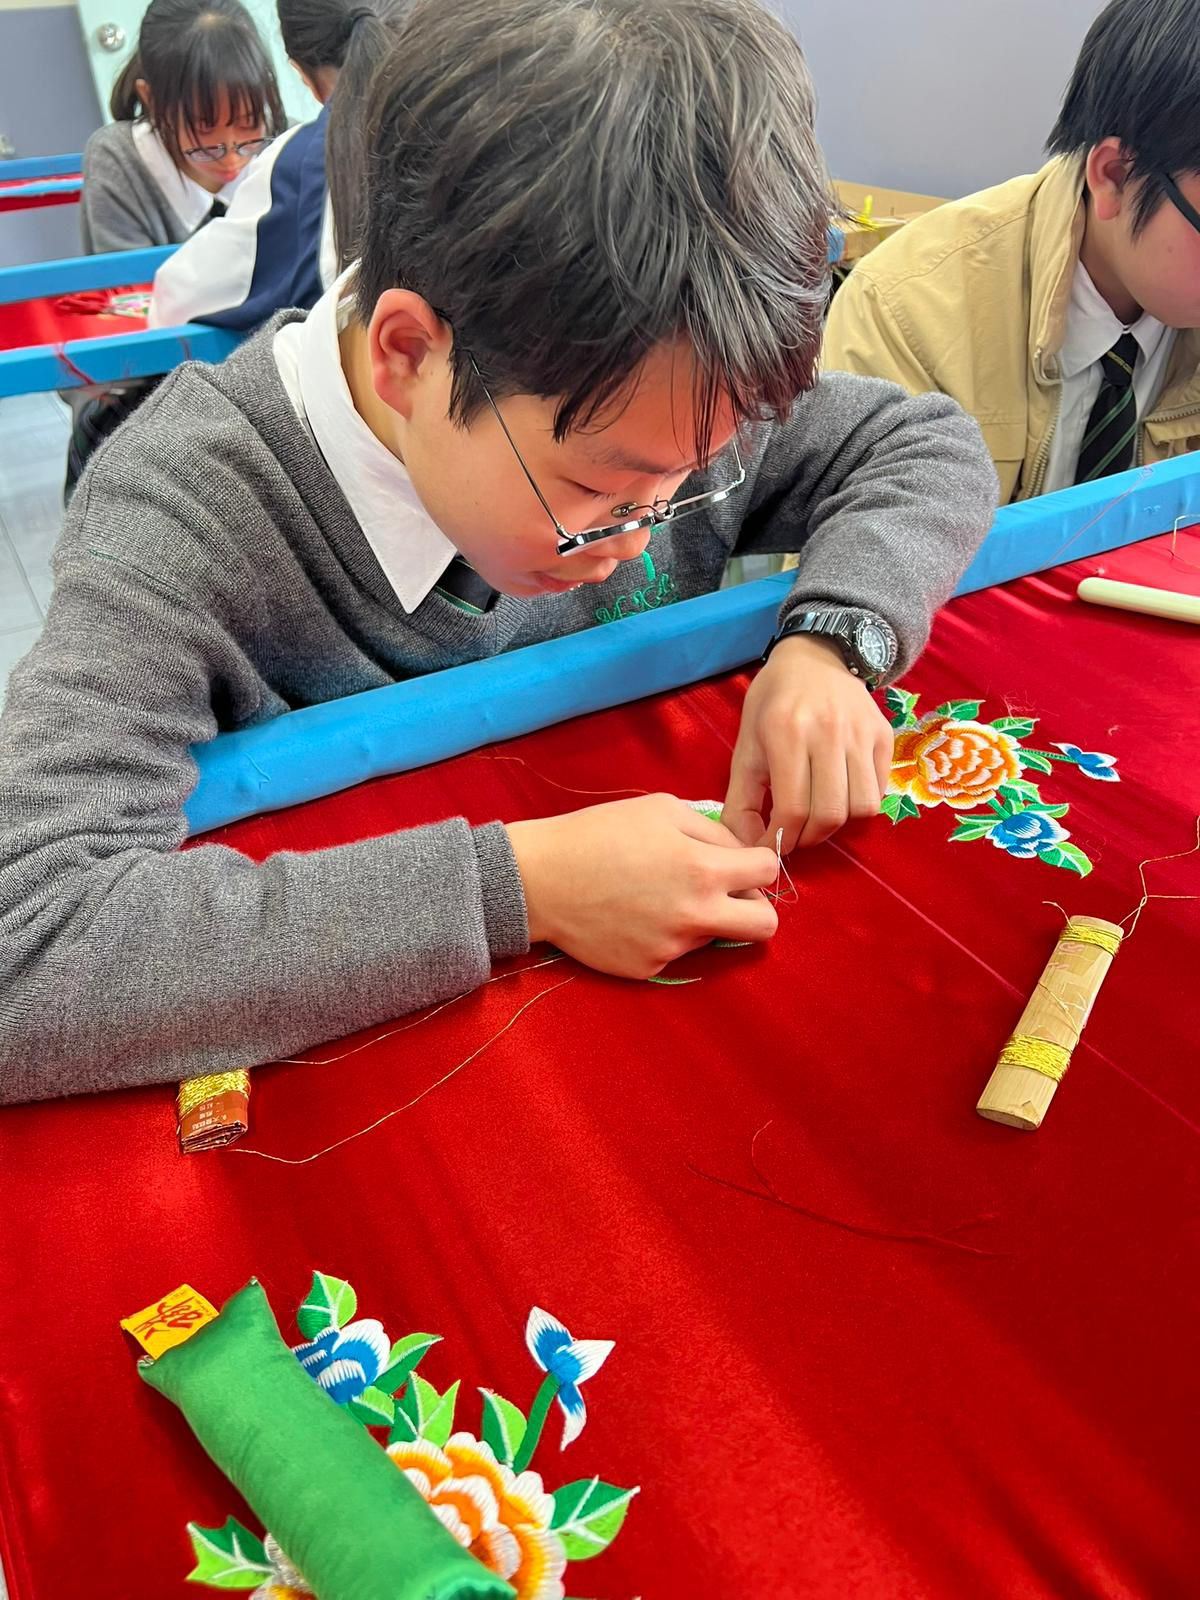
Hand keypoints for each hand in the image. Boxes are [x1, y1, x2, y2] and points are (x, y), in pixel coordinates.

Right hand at [506, 794, 778, 978]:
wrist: (539, 880)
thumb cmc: (598, 834)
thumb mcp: (661, 809)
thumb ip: (712, 831)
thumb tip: (740, 853)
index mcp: (703, 869)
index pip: (769, 873)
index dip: (758, 864)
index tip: (742, 864)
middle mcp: (695, 915)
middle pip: (764, 926)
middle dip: (756, 908)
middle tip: (729, 896)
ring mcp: (672, 948)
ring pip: (714, 937)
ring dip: (700, 919)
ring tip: (656, 897)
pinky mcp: (648, 970)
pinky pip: (676, 954)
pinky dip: (664, 937)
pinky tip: (633, 916)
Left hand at [723, 634, 893, 851]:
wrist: (814, 657)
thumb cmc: (772, 703)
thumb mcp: (745, 746)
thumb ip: (741, 799)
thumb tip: (747, 847)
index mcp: (786, 733)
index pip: (793, 808)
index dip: (783, 838)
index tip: (774, 846)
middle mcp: (828, 731)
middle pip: (830, 814)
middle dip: (810, 838)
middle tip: (797, 835)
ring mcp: (861, 732)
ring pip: (861, 806)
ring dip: (838, 825)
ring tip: (819, 816)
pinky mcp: (884, 734)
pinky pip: (879, 789)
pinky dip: (859, 804)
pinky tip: (840, 794)